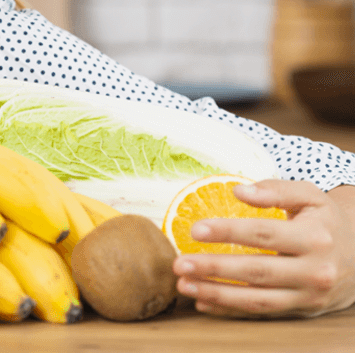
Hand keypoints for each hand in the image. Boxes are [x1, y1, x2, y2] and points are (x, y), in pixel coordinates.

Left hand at [172, 179, 354, 318]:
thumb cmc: (324, 221)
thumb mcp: (310, 196)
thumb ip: (275, 190)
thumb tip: (239, 191)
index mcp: (314, 238)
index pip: (264, 235)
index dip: (228, 232)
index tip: (195, 230)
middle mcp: (314, 271)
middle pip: (257, 271)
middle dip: (215, 269)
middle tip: (180, 263)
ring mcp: (308, 295)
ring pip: (257, 300)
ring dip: (217, 294)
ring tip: (183, 284)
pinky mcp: (301, 310)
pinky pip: (261, 314)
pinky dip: (230, 310)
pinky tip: (202, 301)